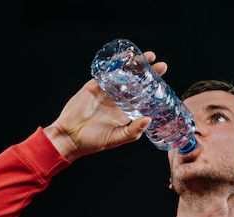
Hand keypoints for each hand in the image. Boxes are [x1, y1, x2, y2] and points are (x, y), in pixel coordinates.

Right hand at [44, 51, 167, 160]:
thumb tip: (149, 119)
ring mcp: (105, 92)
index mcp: (124, 113)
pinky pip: (106, 73)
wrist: (70, 137)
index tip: (163, 84)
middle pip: (135, 83)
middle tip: (161, 66)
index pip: (142, 98)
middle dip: (148, 74)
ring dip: (134, 66)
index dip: (152, 90)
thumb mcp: (117, 138)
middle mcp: (117, 100)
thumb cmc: (93, 142)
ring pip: (123, 75)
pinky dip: (115, 65)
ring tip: (147, 58)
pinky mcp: (93, 86)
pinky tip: (125, 58)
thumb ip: (133, 131)